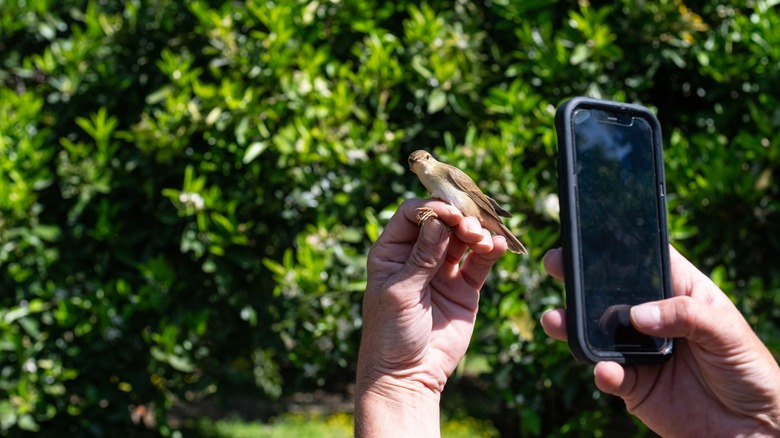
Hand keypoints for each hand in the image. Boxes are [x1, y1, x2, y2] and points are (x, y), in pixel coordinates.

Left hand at [355, 199, 506, 436]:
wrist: (408, 375)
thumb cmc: (390, 333)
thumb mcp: (400, 292)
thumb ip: (421, 257)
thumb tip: (438, 220)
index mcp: (391, 251)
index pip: (412, 215)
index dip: (431, 208)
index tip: (450, 212)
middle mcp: (417, 255)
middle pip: (442, 223)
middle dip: (458, 218)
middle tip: (469, 225)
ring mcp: (442, 270)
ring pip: (463, 239)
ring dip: (475, 233)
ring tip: (483, 239)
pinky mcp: (464, 288)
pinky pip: (479, 263)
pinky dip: (490, 252)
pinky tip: (497, 246)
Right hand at [541, 246, 779, 435]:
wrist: (753, 428)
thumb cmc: (749, 369)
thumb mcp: (727, 331)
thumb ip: (685, 315)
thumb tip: (637, 314)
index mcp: (678, 293)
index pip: (643, 262)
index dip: (616, 247)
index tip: (587, 236)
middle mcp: (653, 318)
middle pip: (609, 293)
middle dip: (579, 279)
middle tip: (556, 264)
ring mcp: (638, 351)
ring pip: (597, 333)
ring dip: (573, 325)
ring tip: (555, 320)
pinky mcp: (632, 386)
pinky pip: (608, 375)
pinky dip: (602, 372)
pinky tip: (605, 370)